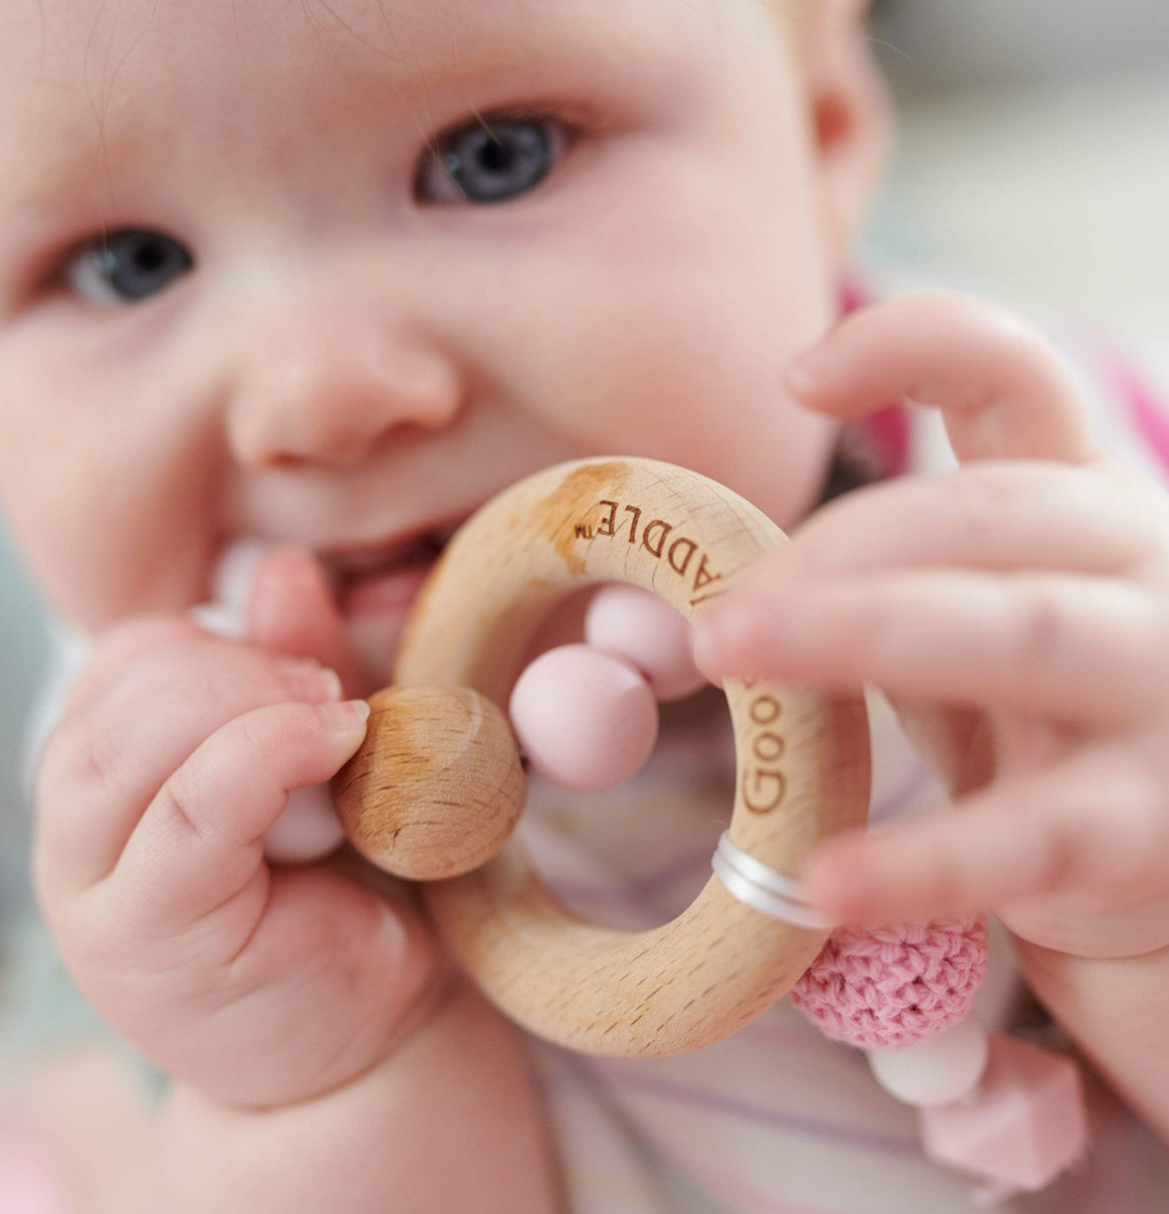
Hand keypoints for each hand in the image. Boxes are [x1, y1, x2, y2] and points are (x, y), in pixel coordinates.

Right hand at [32, 553, 445, 1108]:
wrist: (367, 1021)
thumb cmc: (341, 884)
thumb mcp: (320, 757)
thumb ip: (292, 668)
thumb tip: (284, 568)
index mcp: (111, 774)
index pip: (125, 660)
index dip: (218, 643)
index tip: (310, 670)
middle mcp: (79, 830)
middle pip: (117, 696)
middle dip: (235, 671)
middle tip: (329, 693)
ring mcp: (96, 889)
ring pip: (129, 745)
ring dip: (246, 707)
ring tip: (337, 725)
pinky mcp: (144, 939)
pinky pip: (189, 811)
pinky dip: (267, 754)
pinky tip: (336, 745)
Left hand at [694, 292, 1168, 961]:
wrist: (1156, 855)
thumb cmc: (1038, 717)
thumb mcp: (974, 615)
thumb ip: (886, 578)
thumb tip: (720, 587)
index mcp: (1081, 502)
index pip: (1016, 379)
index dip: (917, 347)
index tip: (796, 377)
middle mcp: (1143, 568)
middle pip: (985, 513)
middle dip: (836, 546)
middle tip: (714, 607)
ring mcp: (1163, 690)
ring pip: (1016, 634)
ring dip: (858, 634)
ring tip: (729, 654)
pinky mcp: (1152, 821)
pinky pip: (1034, 834)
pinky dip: (924, 860)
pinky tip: (825, 881)